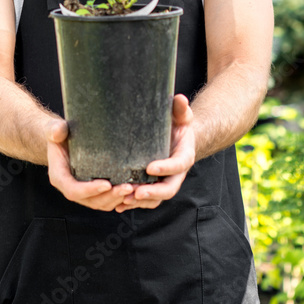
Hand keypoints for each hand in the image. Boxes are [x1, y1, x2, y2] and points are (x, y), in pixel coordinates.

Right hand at [46, 118, 135, 210]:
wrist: (61, 141)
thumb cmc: (58, 136)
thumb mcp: (54, 130)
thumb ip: (55, 130)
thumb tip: (57, 131)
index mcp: (59, 177)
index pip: (73, 190)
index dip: (90, 190)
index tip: (107, 184)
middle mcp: (71, 188)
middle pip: (91, 201)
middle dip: (110, 196)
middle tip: (128, 187)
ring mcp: (83, 192)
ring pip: (101, 203)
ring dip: (118, 199)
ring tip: (134, 189)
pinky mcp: (93, 190)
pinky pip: (106, 200)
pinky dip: (119, 198)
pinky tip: (132, 190)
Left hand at [115, 94, 195, 211]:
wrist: (177, 138)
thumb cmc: (177, 124)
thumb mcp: (181, 115)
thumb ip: (180, 109)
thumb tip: (180, 99)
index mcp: (185, 156)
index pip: (178, 165)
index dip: (165, 168)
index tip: (150, 168)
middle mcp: (176, 174)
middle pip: (168, 189)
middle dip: (152, 193)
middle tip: (136, 192)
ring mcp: (165, 182)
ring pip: (156, 199)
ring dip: (140, 202)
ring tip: (123, 200)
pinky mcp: (154, 186)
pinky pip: (146, 200)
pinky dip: (133, 203)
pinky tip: (118, 204)